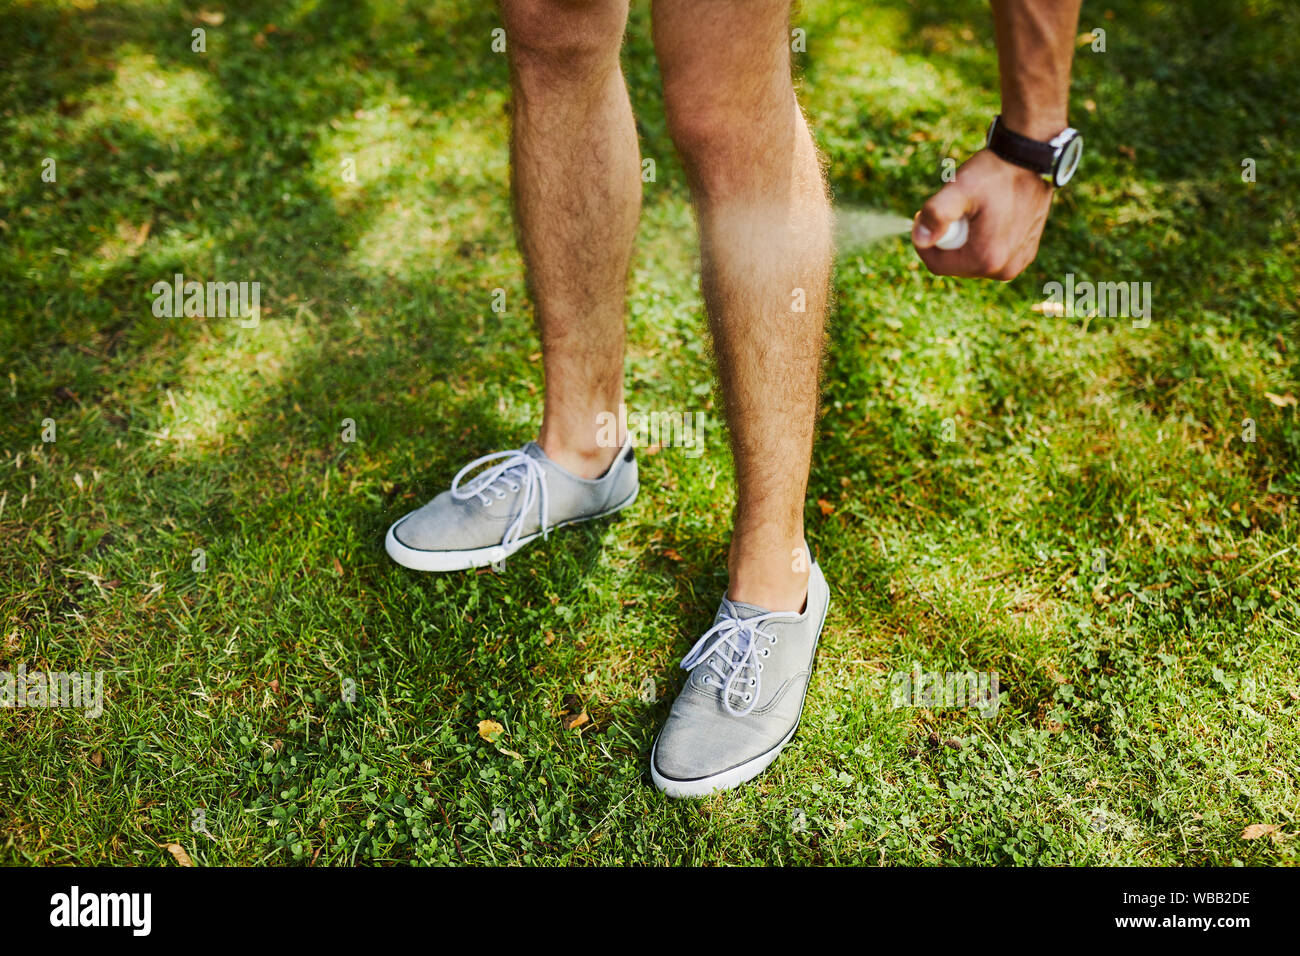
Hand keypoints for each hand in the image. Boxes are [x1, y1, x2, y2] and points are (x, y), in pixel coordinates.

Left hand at [911, 149, 1054, 280]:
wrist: (1029, 160)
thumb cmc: (993, 173)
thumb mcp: (959, 189)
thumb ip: (936, 214)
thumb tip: (920, 239)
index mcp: (987, 259)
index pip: (938, 265)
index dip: (925, 241)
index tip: (924, 216)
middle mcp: (1005, 269)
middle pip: (956, 264)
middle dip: (947, 240)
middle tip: (953, 210)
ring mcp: (1017, 264)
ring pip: (972, 260)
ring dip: (965, 239)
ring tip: (976, 211)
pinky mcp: (1024, 255)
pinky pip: (990, 254)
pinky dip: (984, 238)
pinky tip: (992, 216)